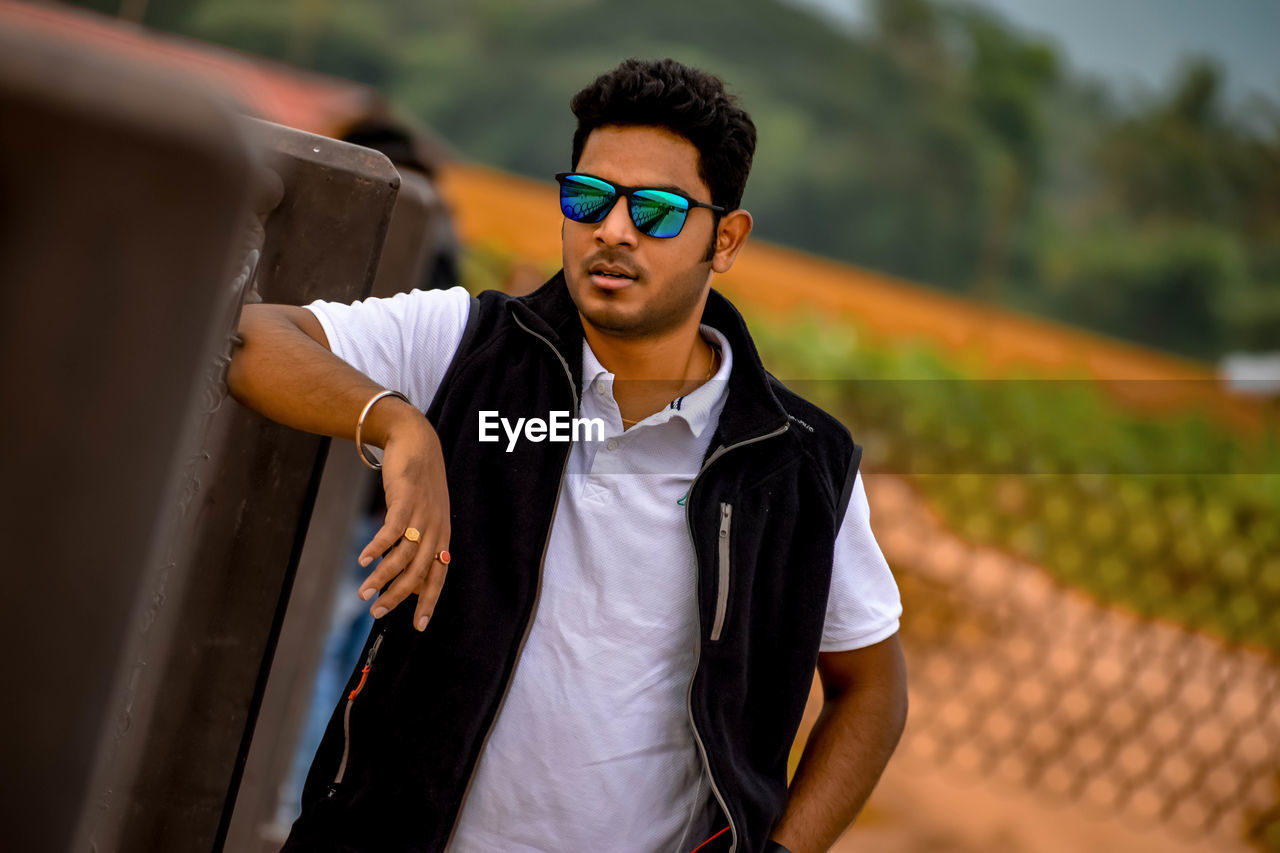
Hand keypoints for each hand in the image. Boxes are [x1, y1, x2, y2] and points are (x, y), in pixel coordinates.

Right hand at [355, 417, 451, 631]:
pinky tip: (362, 560)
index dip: (428, 602)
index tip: (418, 627)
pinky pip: (392, 531)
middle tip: (377, 614)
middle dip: (397, 597)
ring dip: (381, 577)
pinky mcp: (406, 501)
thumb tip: (408, 580)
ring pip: (403, 556)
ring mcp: (422, 516)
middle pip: (418, 573)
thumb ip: (419, 546)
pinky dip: (376, 548)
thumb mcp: (425, 517)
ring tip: (362, 593)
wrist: (417, 442)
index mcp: (442, 537)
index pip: (438, 577)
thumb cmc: (419, 485)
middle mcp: (435, 530)